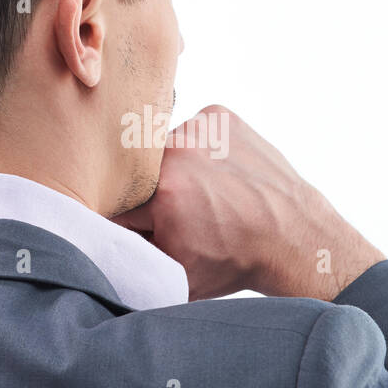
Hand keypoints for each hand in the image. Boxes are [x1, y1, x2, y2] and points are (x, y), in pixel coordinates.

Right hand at [112, 105, 385, 300]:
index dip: (127, 216)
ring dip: (173, 168)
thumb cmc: (233, 261)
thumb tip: (93, 242)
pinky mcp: (220, 115)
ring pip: (163, 148)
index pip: (116, 199)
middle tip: (181, 213)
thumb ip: (128, 255)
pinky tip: (219, 174)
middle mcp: (179, 149)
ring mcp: (201, 126)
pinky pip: (192, 131)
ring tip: (204, 194)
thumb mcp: (172, 272)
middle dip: (150, 192)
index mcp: (162, 190)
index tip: (146, 228)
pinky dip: (199, 149)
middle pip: (138, 170)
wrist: (293, 238)